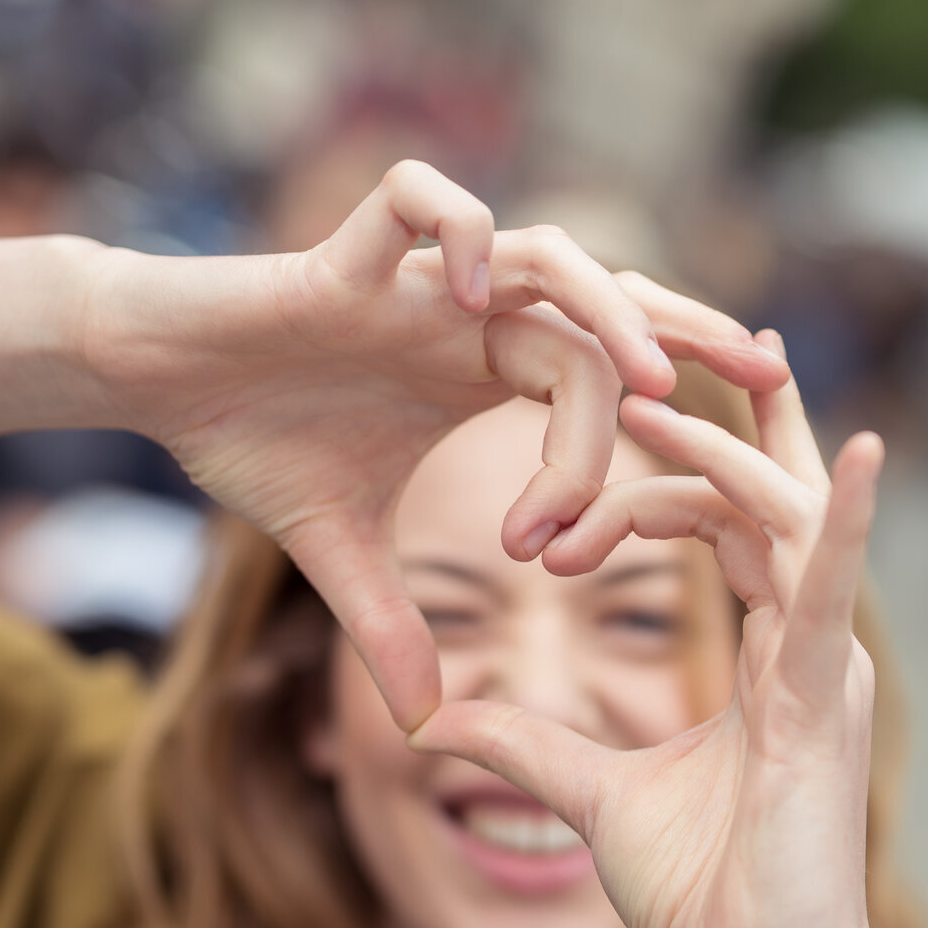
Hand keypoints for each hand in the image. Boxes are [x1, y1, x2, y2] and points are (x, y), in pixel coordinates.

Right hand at [96, 160, 783, 728]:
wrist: (159, 378)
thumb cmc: (251, 442)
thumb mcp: (338, 552)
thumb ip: (391, 624)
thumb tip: (425, 725)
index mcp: (482, 369)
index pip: (597, 382)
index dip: (618, 451)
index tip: (573, 545)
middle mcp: (466, 312)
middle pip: (605, 304)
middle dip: (688, 335)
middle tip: (767, 384)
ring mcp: (414, 276)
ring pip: (544, 253)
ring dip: (604, 308)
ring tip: (648, 377)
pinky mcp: (344, 252)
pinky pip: (420, 201)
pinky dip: (459, 226)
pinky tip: (477, 291)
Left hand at [410, 350, 890, 927]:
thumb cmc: (700, 900)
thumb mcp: (592, 794)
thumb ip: (527, 744)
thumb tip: (439, 725)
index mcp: (767, 655)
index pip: (731, 521)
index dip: (680, 461)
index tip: (608, 414)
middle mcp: (807, 644)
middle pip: (759, 492)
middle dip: (698, 424)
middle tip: (628, 361)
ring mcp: (825, 666)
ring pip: (780, 518)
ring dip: (717, 454)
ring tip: (648, 402)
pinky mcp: (824, 702)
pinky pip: (830, 590)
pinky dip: (842, 517)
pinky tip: (849, 443)